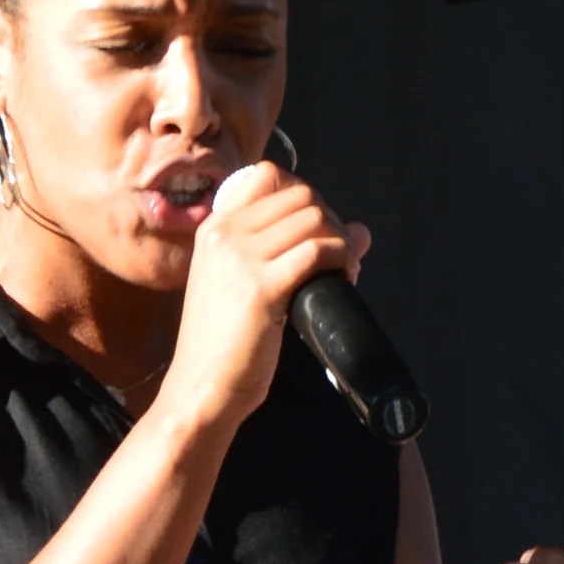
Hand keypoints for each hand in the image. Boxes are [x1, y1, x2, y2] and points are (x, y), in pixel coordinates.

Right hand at [162, 159, 367, 433]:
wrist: (202, 388)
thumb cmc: (225, 345)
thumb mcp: (243, 286)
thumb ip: (288, 252)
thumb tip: (361, 230)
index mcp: (214, 228)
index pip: (269, 175)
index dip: (305, 197)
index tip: (317, 230)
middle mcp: (224, 234)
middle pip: (300, 195)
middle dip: (330, 220)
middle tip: (338, 256)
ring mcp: (240, 258)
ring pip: (313, 218)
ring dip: (339, 241)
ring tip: (343, 270)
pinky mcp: (260, 287)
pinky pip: (316, 251)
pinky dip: (341, 260)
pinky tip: (344, 279)